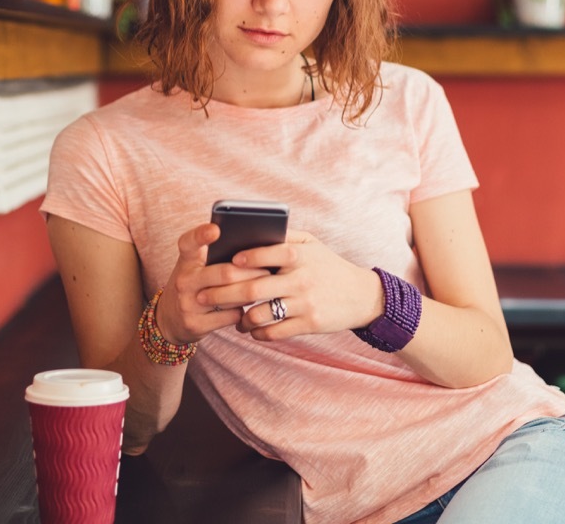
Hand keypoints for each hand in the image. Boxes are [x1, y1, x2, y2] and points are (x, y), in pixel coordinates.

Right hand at [153, 222, 271, 344]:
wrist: (170, 318)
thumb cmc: (195, 283)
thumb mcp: (197, 265)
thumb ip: (216, 253)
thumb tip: (255, 246)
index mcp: (186, 260)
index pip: (188, 242)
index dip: (201, 235)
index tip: (216, 229)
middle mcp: (184, 280)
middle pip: (225, 273)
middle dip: (251, 272)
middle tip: (269, 270)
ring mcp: (187, 303)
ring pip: (230, 297)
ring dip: (250, 292)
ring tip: (264, 287)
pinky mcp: (195, 324)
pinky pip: (230, 316)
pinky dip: (243, 311)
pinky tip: (248, 307)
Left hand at [197, 229, 384, 341]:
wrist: (361, 295)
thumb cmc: (328, 266)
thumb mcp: (312, 244)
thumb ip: (284, 237)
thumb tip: (250, 232)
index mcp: (300, 255)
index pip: (268, 253)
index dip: (245, 258)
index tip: (226, 262)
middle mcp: (301, 278)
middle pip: (253, 288)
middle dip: (223, 293)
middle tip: (203, 296)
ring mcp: (304, 303)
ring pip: (260, 313)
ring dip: (239, 318)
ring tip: (231, 317)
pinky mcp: (309, 324)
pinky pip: (274, 332)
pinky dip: (257, 332)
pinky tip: (251, 328)